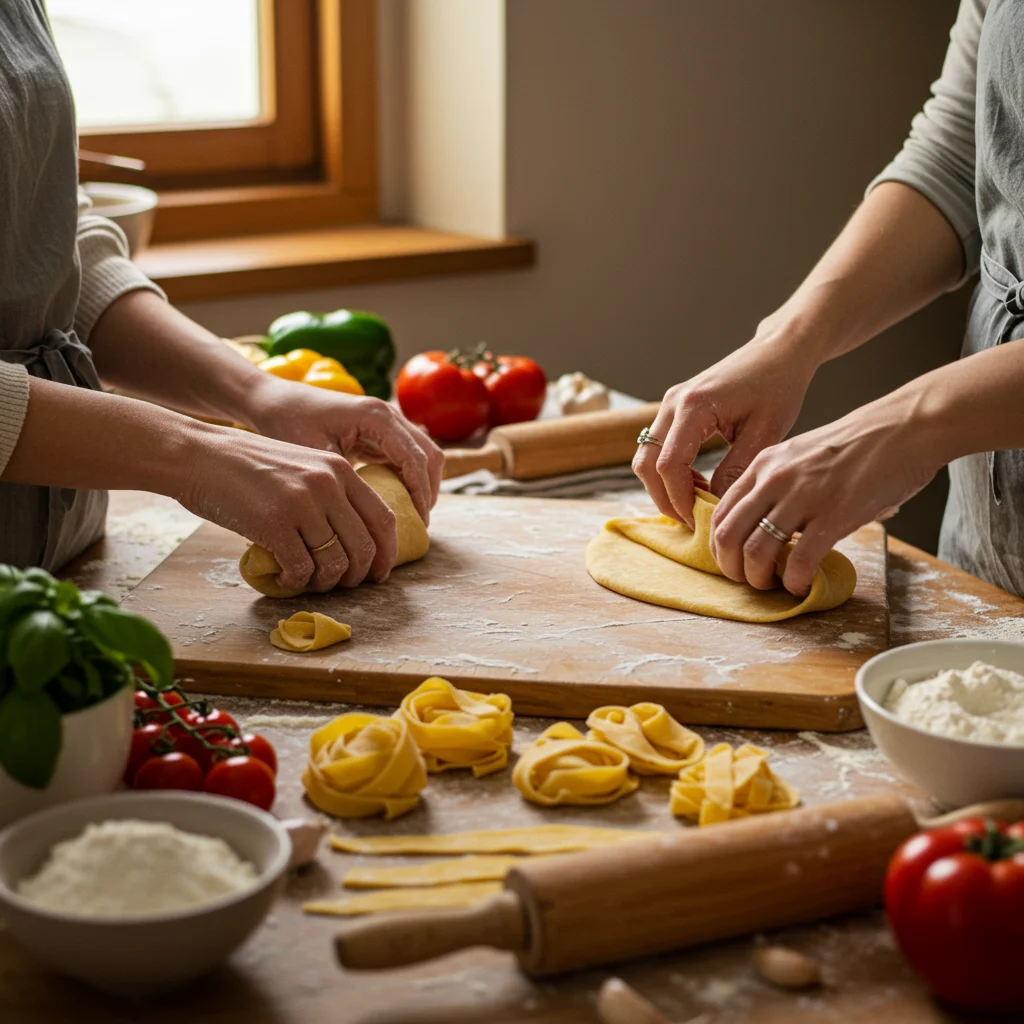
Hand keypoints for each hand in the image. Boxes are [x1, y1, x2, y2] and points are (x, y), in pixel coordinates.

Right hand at [179, 425, 399, 592]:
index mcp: (341, 470)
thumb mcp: (302, 466)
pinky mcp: (274, 524)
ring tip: (309, 581)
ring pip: (335, 564)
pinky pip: (301, 569)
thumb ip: (331, 494)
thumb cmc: (247, 466)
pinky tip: (284, 578)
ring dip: (325, 583)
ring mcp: (302, 504)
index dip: (387, 554)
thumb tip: (355, 541)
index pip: (384, 519)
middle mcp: (328, 484)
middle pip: (364, 548)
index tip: (379, 573)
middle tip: (339, 585)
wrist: (197, 455)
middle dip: (356, 577)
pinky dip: (296, 583)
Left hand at [247, 376, 443, 524]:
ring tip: (412, 517)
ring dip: (423, 484)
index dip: (421, 493)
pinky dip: (411, 478)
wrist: (274, 401)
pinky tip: (400, 501)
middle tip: (419, 524)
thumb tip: (369, 516)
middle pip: (430, 455)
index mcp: (377, 417)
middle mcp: (388, 415)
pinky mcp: (381, 431)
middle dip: (428, 490)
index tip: (418, 523)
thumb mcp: (316, 455)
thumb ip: (346, 480)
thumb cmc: (289, 424)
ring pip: (424, 455)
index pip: (416, 459)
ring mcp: (388, 421)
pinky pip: (408, 456)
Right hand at [633, 338, 813, 527]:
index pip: (668, 465)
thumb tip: (715, 507)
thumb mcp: (765, 435)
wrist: (778, 353)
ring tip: (697, 502)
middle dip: (665, 498)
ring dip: (664, 485)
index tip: (700, 520)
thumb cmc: (778, 387)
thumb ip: (736, 471)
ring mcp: (668, 404)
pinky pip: (656, 447)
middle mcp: (672, 404)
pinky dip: (669, 471)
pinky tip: (698, 482)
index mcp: (694, 407)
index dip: (680, 499)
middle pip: (646, 464)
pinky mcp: (673, 408)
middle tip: (693, 520)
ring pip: (645, 457)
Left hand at [709, 400, 939, 594]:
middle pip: (728, 535)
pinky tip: (801, 584)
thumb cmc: (857, 445)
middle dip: (729, 567)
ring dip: (758, 578)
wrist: (905, 429)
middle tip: (745, 580)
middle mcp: (775, 480)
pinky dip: (794, 581)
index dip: (718, 545)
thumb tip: (762, 523)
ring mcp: (803, 498)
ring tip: (772, 584)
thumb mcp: (800, 455)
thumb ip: (777, 483)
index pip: (720, 512)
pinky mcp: (834, 516)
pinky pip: (799, 560)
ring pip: (756, 551)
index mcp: (763, 465)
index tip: (731, 561)